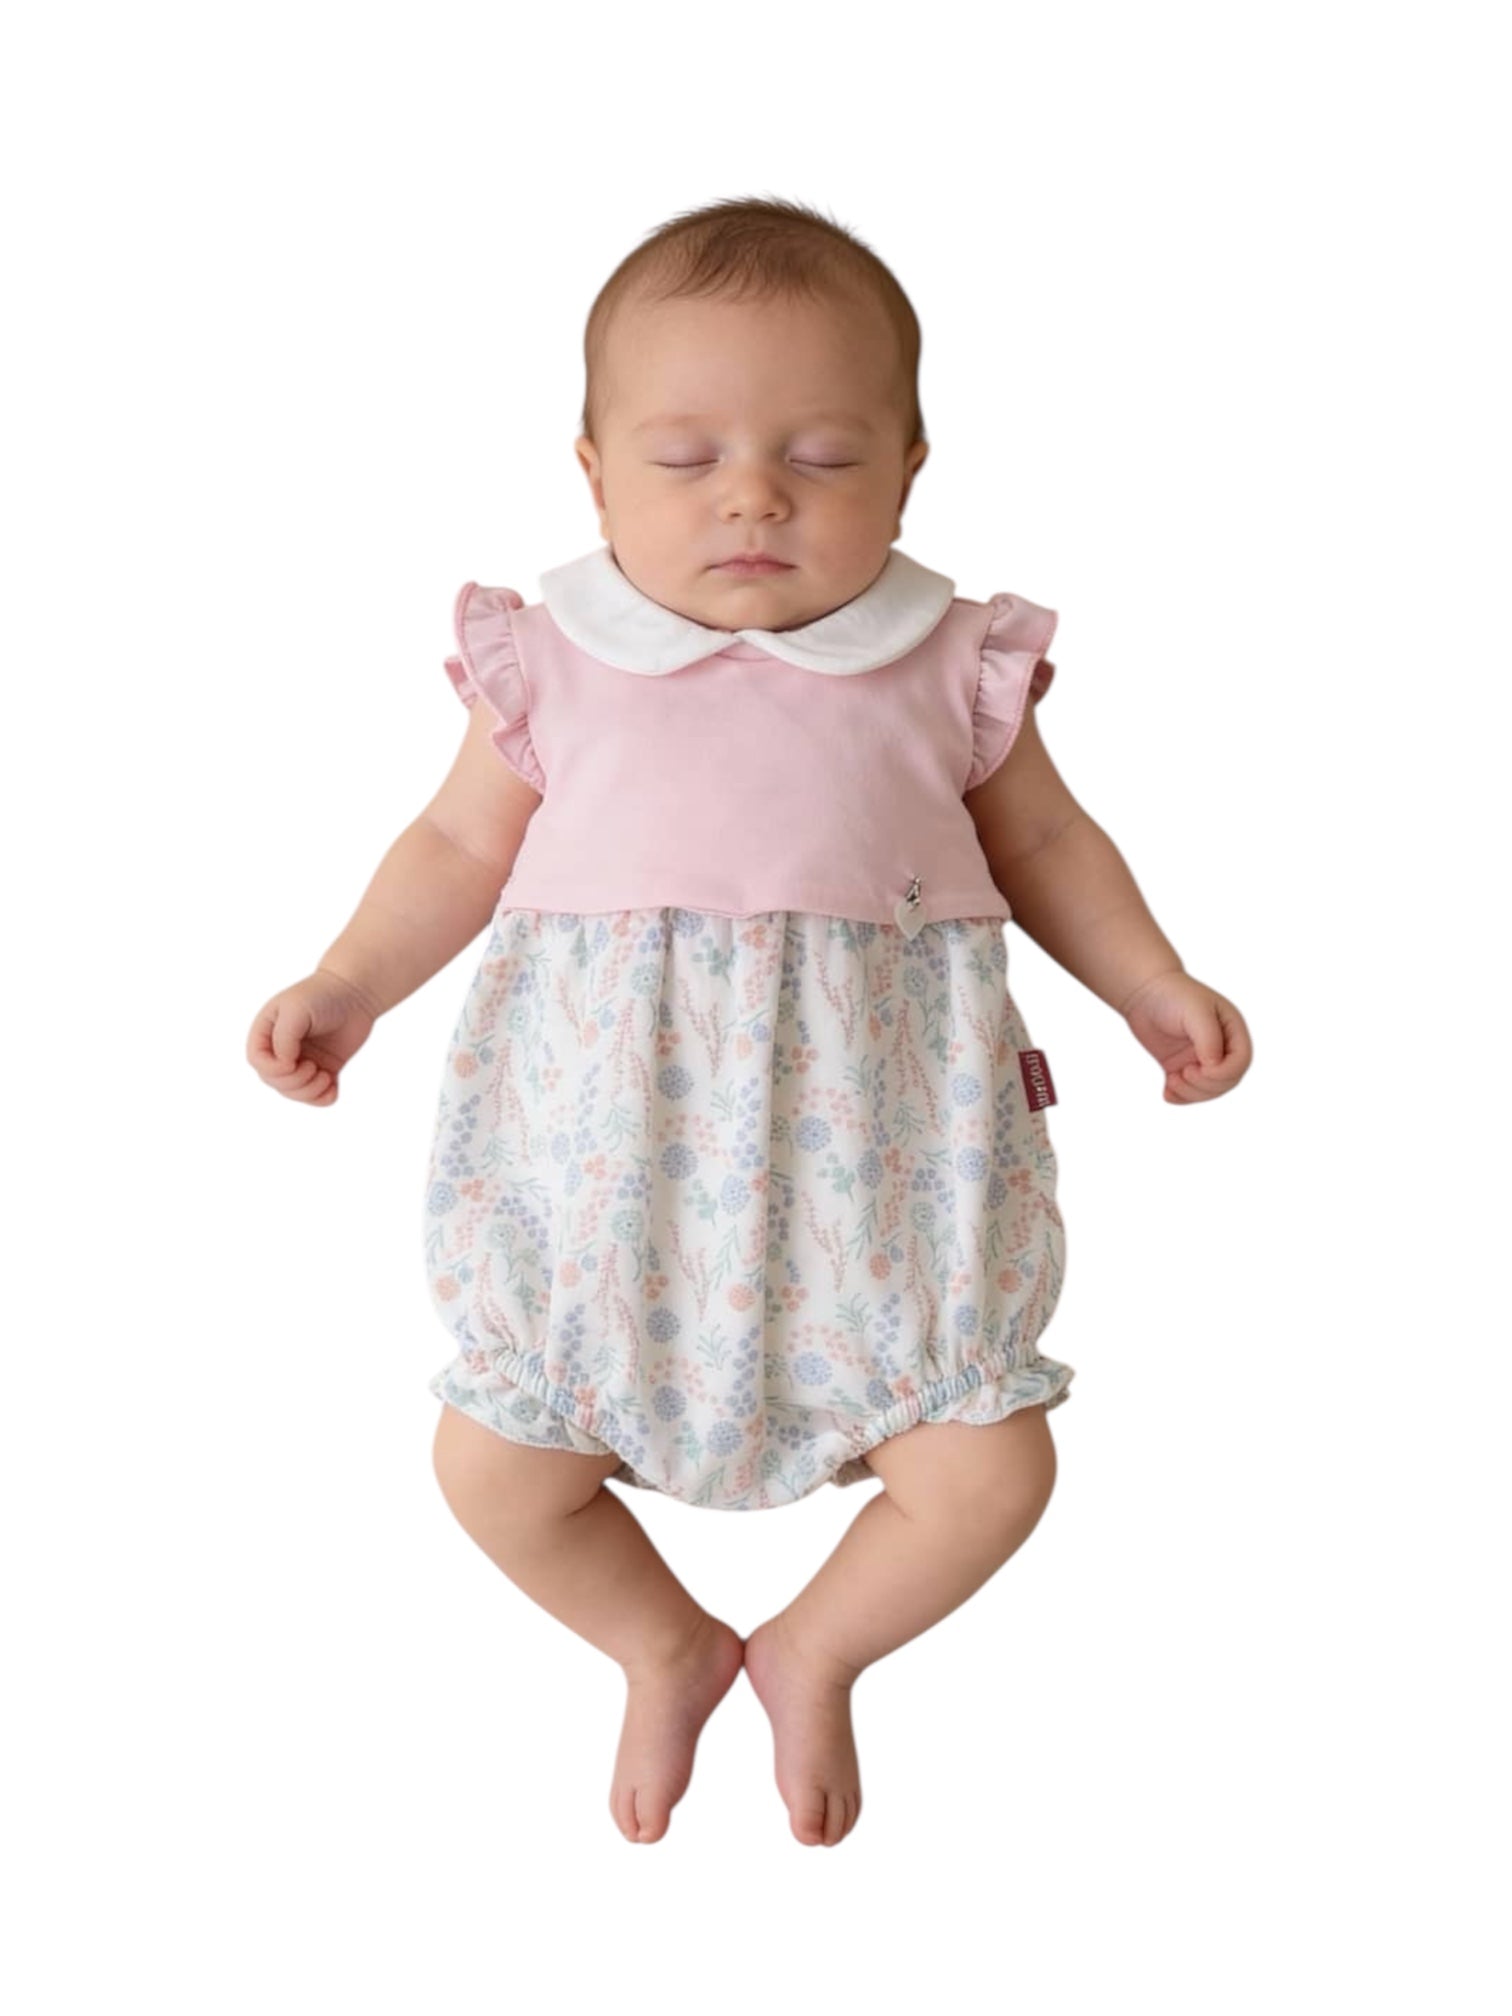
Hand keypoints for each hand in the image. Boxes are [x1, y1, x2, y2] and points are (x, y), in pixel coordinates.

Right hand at [246, 968, 377, 1106]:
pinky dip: (323, 1098)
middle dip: (294, 1082)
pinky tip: (333, 1087)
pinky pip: (317, 1096)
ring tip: (325, 1076)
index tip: (293, 1062)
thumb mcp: (297, 1010)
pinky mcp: (323, 1069)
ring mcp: (302, 1061)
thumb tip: (284, 1065)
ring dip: (309, 1092)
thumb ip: (283, 1037)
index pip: (257, 1061)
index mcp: (267, 1032)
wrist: (356, 993)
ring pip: (295, 1092)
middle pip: (275, 1081)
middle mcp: (281, 1049)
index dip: (272, 1069)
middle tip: (314, 1068)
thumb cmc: (323, 995)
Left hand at [1120, 969, 1252, 1104]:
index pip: (1241, 1061)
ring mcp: (1201, 1058)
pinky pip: (1188, 1092)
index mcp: (1232, 1030)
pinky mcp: (1182, 1066)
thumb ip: (1209, 1038)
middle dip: (1206, 1085)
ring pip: (1208, 1090)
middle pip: (1227, 1081)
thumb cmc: (1173, 995)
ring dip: (1192, 1093)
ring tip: (1172, 1080)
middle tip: (1183, 1073)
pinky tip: (1167, 1093)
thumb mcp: (1194, 1011)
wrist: (1144, 991)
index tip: (1197, 1067)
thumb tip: (1214, 1065)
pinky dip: (1180, 1097)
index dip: (1223, 1073)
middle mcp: (1220, 1046)